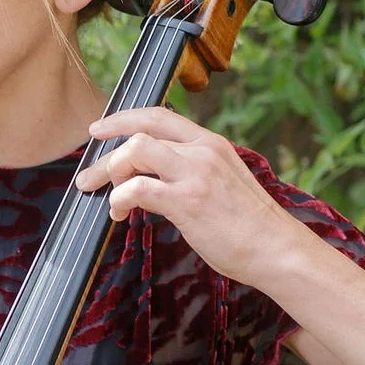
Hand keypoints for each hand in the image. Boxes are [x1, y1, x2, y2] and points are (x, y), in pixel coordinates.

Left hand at [80, 106, 307, 294]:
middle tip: (88, 175)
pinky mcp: (188, 201)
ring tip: (104, 196)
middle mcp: (202, 151)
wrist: (277, 248)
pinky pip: (138, 189)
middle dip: (106, 151)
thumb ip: (193, 173)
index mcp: (211, 143)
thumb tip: (155, 183)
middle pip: (140, 132)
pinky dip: (119, 199)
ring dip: (109, 173)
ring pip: (135, 152)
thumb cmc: (250, 225)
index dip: (124, 118)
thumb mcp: (223, 183)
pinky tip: (120, 213)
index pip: (159, 116)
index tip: (100, 129)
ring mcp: (195, 174)